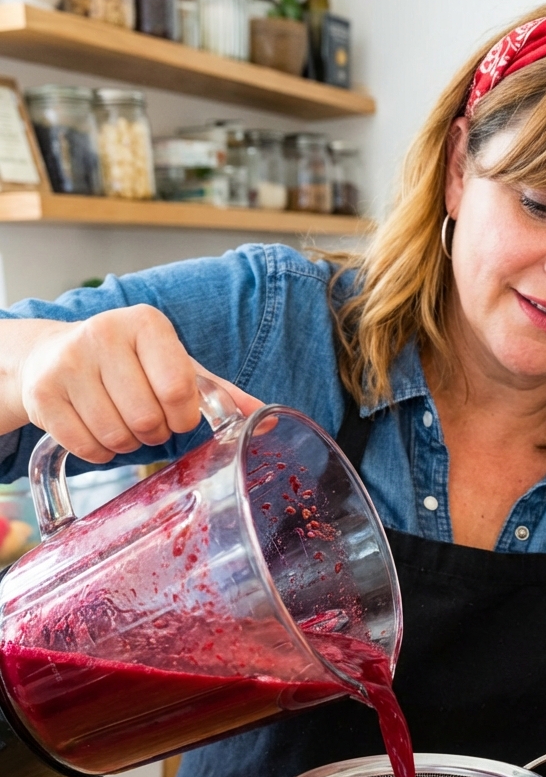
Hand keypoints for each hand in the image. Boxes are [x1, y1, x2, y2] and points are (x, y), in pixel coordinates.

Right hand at [5, 306, 262, 462]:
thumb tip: (271, 420)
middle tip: (147, 420)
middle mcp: (104, 333)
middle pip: (148, 419)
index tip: (178, 413)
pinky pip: (87, 447)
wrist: (55, 355)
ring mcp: (68, 362)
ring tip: (122, 422)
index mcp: (147, 324)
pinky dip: (100, 452)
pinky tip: (97, 429)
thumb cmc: (131, 365)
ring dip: (128, 444)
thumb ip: (222, 394)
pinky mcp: (43, 393)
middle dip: (155, 433)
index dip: (183, 416)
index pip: (179, 389)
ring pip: (117, 436)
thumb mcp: (177, 367)